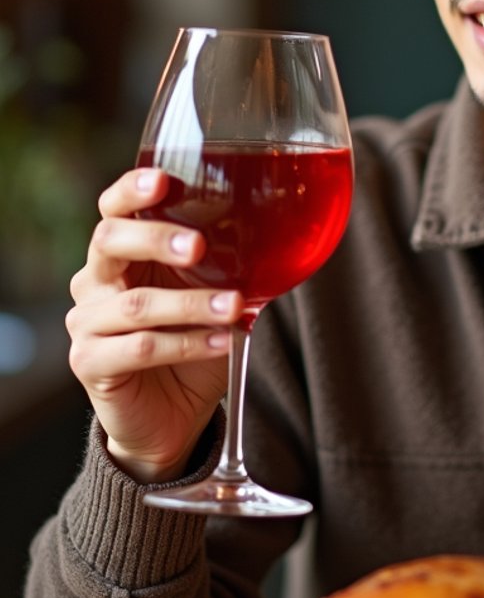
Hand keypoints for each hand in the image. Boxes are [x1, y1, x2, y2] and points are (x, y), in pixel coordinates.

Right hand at [67, 168, 242, 482]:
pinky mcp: (90, 363)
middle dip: (157, 238)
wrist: (170, 415)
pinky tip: (222, 341)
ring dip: (191, 304)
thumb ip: (229, 266)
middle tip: (199, 246)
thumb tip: (281, 236)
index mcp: (121, 253)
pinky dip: (187, 343)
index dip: (131, 190)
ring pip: (136, 304)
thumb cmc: (190, 344)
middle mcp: (94, 281)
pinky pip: (140, 348)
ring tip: (234, 306)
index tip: (164, 181)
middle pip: (110, 241)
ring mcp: (87, 323)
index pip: (113, 209)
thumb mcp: (212, 296)